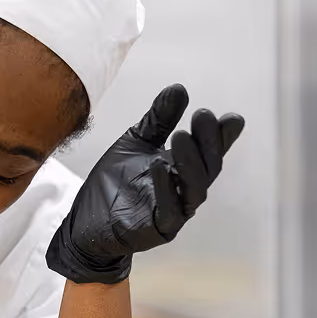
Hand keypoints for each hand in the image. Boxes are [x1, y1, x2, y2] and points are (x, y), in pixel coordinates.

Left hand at [46, 84, 244, 283]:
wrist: (85, 223)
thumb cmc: (114, 184)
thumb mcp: (135, 143)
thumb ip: (158, 120)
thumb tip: (179, 89)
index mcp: (182, 168)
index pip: (209, 151)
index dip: (222, 136)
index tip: (231, 118)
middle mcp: (184, 189)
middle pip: (208, 167)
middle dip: (209, 141)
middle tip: (203, 115)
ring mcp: (174, 211)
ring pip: (195, 189)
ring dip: (191, 161)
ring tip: (181, 135)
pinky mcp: (157, 229)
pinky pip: (169, 211)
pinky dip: (166, 188)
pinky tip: (159, 167)